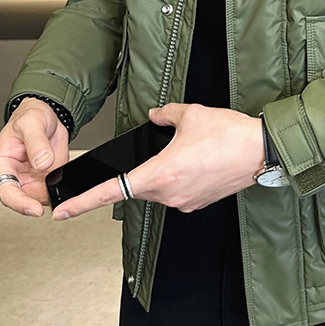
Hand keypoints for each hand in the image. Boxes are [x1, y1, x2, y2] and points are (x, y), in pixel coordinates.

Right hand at [0, 97, 69, 215]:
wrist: (45, 114)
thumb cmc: (29, 117)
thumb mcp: (31, 123)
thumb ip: (36, 142)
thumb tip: (42, 162)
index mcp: (1, 165)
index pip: (6, 191)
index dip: (19, 203)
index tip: (35, 209)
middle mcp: (15, 176)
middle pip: (24, 199)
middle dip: (40, 203)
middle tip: (57, 201)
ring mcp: (32, 179)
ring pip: (41, 198)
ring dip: (54, 196)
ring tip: (65, 190)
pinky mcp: (48, 178)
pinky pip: (55, 189)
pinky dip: (63, 189)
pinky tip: (71, 186)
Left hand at [51, 103, 263, 219]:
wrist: (261, 151)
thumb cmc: (228, 134)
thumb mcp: (190, 114)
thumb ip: (165, 114)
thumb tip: (157, 116)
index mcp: (160, 173)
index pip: (112, 191)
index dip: (83, 202)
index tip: (63, 211)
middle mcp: (169, 193)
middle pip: (139, 184)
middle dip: (144, 167)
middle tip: (169, 147)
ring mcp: (185, 201)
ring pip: (159, 187)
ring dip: (164, 171)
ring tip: (191, 150)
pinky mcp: (198, 202)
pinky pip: (178, 191)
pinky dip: (181, 177)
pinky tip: (198, 160)